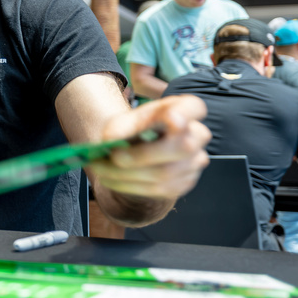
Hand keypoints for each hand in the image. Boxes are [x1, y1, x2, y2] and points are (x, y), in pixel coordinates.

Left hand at [87, 95, 210, 200]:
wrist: (139, 151)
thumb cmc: (135, 129)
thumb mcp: (126, 120)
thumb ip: (121, 126)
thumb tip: (110, 139)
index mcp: (186, 109)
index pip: (194, 108)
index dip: (185, 115)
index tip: (173, 120)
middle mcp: (198, 135)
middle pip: (181, 147)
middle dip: (142, 154)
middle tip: (113, 155)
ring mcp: (195, 161)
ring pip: (164, 172)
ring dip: (126, 174)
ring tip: (99, 168)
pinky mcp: (185, 183)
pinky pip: (157, 189)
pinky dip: (128, 185)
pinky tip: (110, 179)